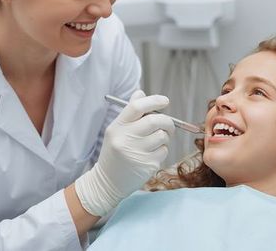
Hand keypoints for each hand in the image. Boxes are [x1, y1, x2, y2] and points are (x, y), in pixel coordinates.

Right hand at [74, 90, 174, 215]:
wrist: (107, 182)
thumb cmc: (114, 152)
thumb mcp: (116, 130)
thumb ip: (130, 112)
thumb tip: (141, 93)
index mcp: (117, 127)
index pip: (137, 107)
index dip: (154, 100)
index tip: (165, 101)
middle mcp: (125, 139)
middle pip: (154, 121)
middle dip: (167, 121)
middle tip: (168, 124)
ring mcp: (137, 153)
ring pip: (162, 136)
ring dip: (165, 137)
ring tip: (156, 141)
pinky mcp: (147, 166)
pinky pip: (164, 151)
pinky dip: (162, 150)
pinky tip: (151, 155)